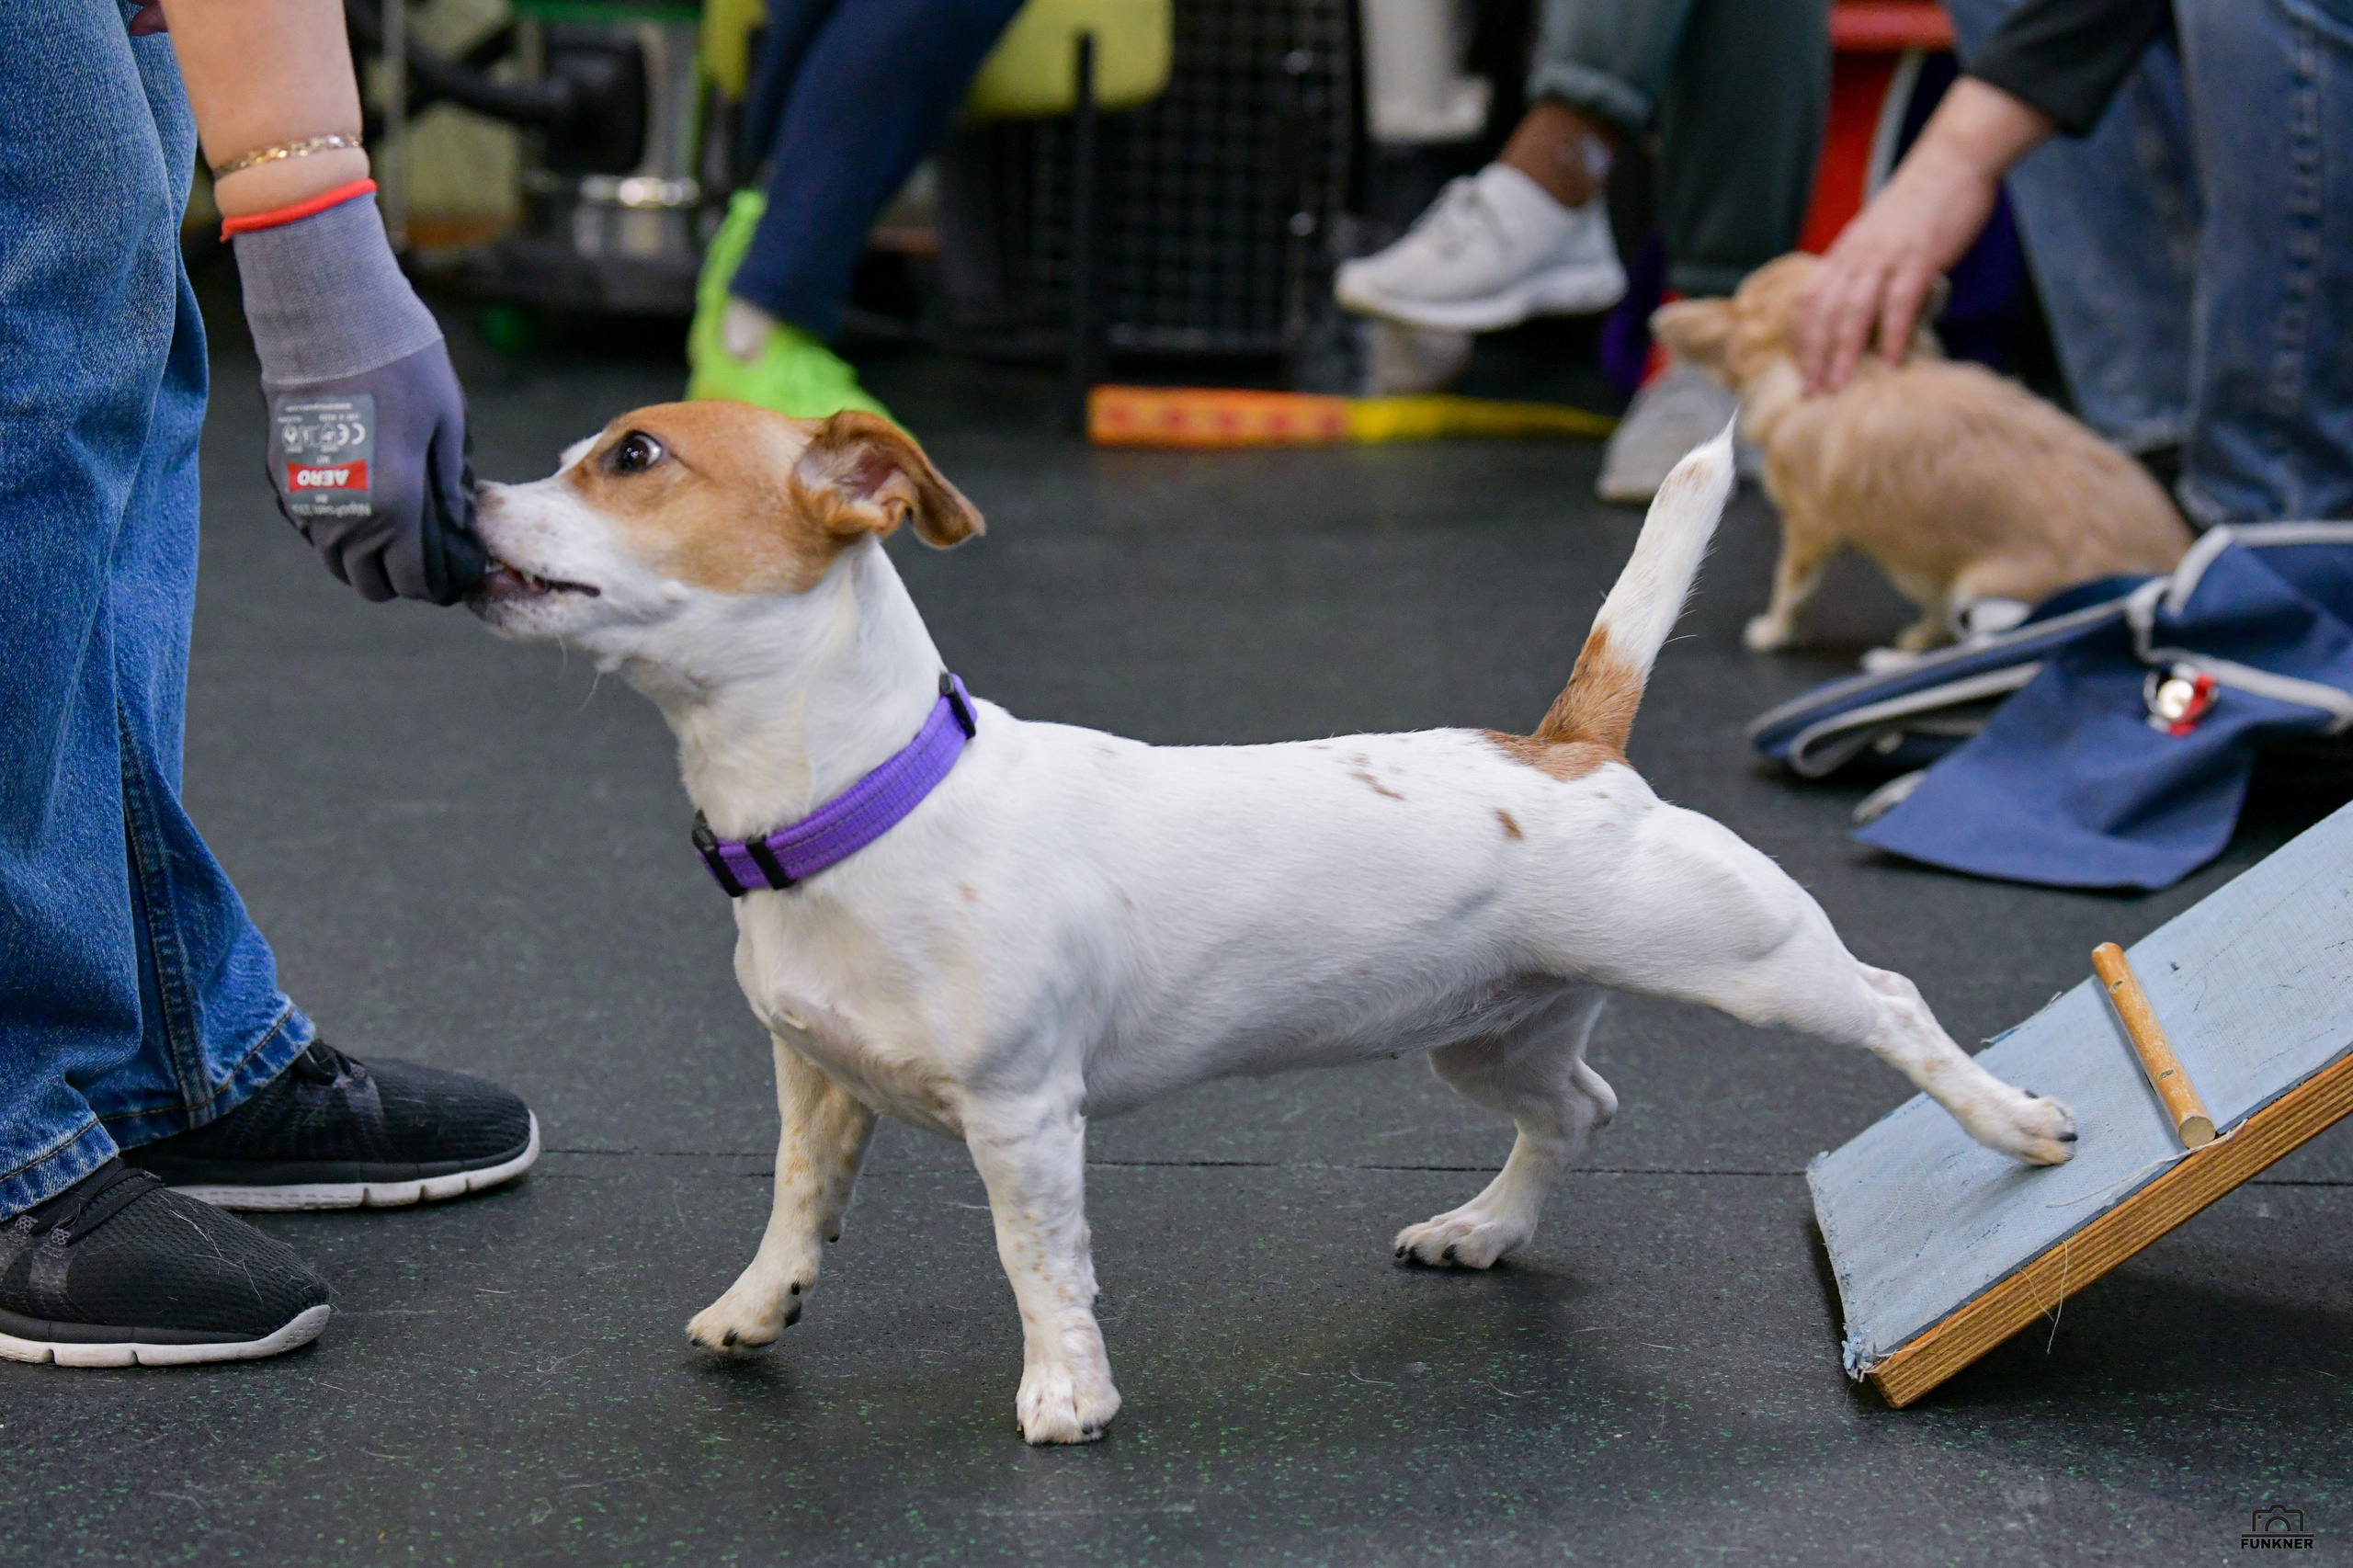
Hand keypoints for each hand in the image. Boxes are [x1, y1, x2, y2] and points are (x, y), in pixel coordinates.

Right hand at [266, 341, 483, 602]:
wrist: (329, 319)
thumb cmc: (402, 367)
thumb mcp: (449, 428)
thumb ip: (451, 489)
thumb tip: (460, 529)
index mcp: (394, 509)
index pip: (413, 583)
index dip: (438, 586)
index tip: (454, 573)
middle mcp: (344, 516)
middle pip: (369, 583)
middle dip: (402, 578)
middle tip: (427, 556)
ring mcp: (305, 500)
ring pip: (335, 561)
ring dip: (365, 559)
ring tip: (397, 533)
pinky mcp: (281, 477)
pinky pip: (311, 528)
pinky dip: (337, 530)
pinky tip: (363, 505)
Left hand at [1791, 78, 2052, 394]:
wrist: (1952, 160)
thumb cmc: (1919, 202)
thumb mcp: (1879, 235)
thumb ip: (1867, 269)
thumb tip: (1864, 308)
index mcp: (1844, 251)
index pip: (1808, 300)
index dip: (1801, 337)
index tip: (1800, 369)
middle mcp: (1856, 255)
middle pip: (1823, 312)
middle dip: (1813, 356)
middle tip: (1810, 393)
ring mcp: (1885, 256)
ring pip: (1852, 311)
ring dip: (1842, 353)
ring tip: (1838, 386)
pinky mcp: (1919, 257)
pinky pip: (1899, 302)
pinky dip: (1891, 334)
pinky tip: (1889, 361)